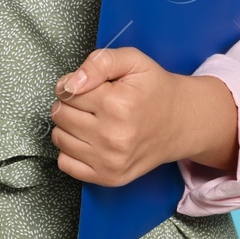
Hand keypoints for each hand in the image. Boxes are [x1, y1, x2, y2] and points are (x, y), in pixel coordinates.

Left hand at [49, 47, 239, 186]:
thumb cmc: (154, 89)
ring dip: (69, 126)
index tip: (90, 86)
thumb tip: (69, 84)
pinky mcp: (109, 178)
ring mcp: (110, 161)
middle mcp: (113, 137)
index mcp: (117, 105)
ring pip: (59, 138)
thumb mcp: (133, 61)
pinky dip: (71, 150)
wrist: (180, 122)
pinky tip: (88, 140)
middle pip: (60, 115)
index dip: (74, 84)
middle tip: (92, 102)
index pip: (67, 92)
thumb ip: (99, 62)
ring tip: (91, 120)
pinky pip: (65, 164)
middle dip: (69, 104)